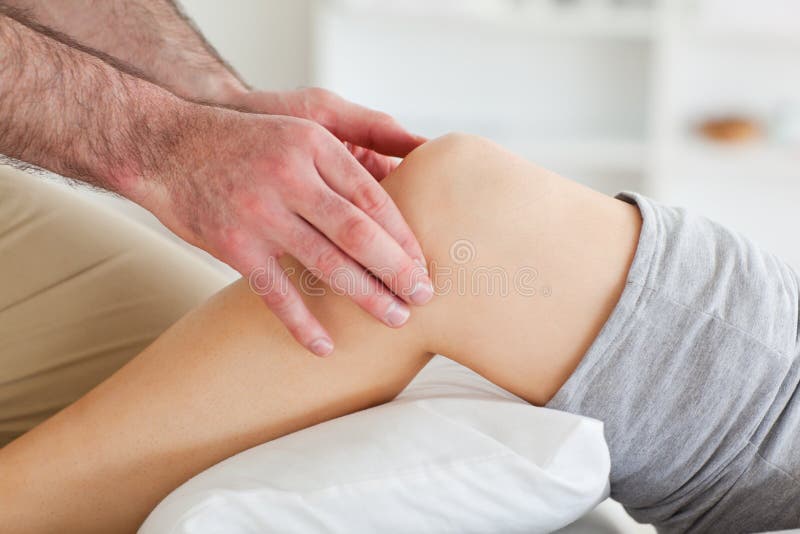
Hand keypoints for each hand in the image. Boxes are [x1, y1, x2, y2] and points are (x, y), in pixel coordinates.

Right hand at [130, 105, 432, 356]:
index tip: (425, 264)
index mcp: (315, 146)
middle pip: (360, 234)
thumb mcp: (298, 127)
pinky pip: (276, 293)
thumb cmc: (244, 143)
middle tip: (424, 297)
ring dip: (367, 297)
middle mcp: (291, 176)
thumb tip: (403, 182)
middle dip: (398, 271)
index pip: (374, 199)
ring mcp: (260, 212)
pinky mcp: (233, 244)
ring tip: (395, 319)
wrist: (164, 146)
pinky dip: (302, 324)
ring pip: (327, 265)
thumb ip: (348, 154)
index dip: (405, 236)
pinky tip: (325, 347)